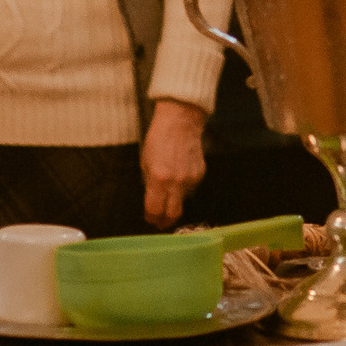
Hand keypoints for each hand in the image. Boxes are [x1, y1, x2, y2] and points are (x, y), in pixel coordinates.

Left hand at [141, 100, 208, 227]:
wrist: (180, 122)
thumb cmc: (158, 139)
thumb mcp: (145, 163)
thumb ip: (149, 184)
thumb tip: (153, 201)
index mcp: (158, 179)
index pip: (155, 210)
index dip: (151, 218)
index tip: (150, 219)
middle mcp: (176, 182)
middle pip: (173, 214)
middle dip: (165, 221)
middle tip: (160, 222)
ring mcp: (190, 179)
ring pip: (182, 201)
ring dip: (174, 201)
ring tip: (169, 189)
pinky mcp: (200, 174)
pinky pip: (191, 188)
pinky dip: (183, 188)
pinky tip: (179, 175)